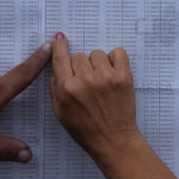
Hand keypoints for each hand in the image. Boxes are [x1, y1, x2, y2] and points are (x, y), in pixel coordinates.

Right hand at [49, 32, 140, 164]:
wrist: (113, 140)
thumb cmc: (85, 129)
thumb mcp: (60, 112)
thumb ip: (55, 87)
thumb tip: (56, 63)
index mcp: (66, 89)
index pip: (60, 57)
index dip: (60, 46)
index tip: (60, 38)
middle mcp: (84, 80)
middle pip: (79, 55)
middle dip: (81, 66)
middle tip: (87, 82)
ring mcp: (105, 77)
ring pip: (97, 53)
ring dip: (98, 63)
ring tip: (101, 80)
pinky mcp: (124, 77)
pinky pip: (118, 52)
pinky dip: (115, 59)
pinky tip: (113, 72)